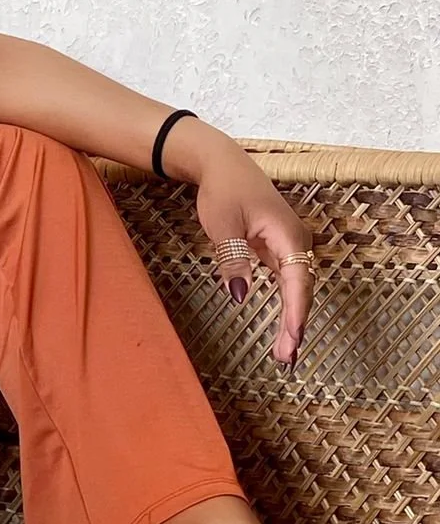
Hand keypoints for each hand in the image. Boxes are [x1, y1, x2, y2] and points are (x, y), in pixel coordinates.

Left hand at [190, 146, 316, 367]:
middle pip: (301, 291)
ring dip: (292, 320)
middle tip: (287, 360)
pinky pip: (287, 283)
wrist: (222, 163)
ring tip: (285, 353)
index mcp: (288, 236)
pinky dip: (285, 306)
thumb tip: (238, 296)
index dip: (296, 314)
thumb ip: (232, 260)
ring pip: (296, 289)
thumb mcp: (222, 226)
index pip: (297, 282)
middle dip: (296, 326)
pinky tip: (283, 329)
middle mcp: (296, 242)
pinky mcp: (278, 249)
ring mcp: (289, 246)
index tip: (293, 341)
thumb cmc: (224, 190)